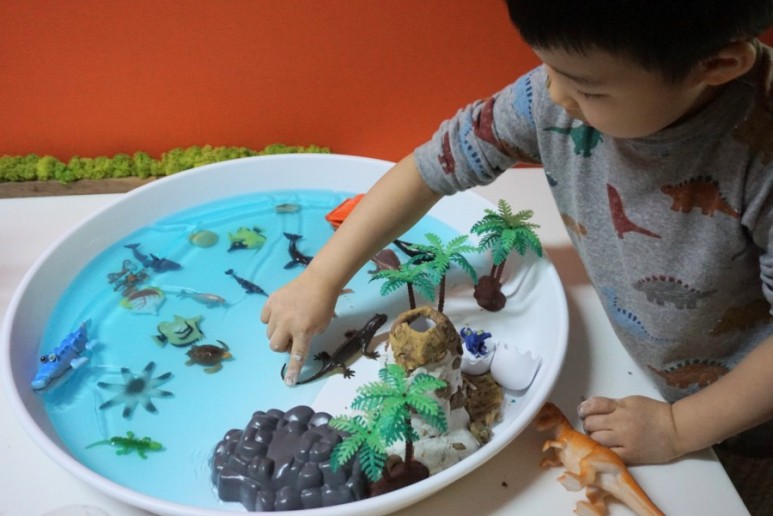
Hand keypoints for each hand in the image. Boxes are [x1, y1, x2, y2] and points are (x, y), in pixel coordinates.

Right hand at [260, 270, 336, 385]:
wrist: (319, 281)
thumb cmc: (324, 305)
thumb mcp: (321, 326)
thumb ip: (307, 337)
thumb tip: (293, 344)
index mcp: (304, 331)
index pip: (297, 355)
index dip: (292, 370)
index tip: (288, 381)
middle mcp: (288, 323)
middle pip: (275, 346)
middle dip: (283, 346)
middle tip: (292, 338)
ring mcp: (277, 312)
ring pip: (269, 333)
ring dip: (278, 333)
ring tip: (288, 323)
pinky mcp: (271, 301)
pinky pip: (264, 318)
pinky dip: (271, 320)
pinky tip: (280, 314)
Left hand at [578, 395, 683, 463]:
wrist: (677, 429)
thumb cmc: (655, 413)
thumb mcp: (633, 401)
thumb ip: (614, 405)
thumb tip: (594, 409)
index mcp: (621, 406)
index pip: (594, 405)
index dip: (585, 409)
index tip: (584, 412)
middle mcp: (621, 422)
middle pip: (591, 424)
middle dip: (589, 425)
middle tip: (593, 427)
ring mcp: (625, 440)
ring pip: (596, 440)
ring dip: (594, 439)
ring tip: (600, 438)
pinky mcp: (630, 455)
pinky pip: (609, 454)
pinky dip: (604, 451)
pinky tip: (606, 449)